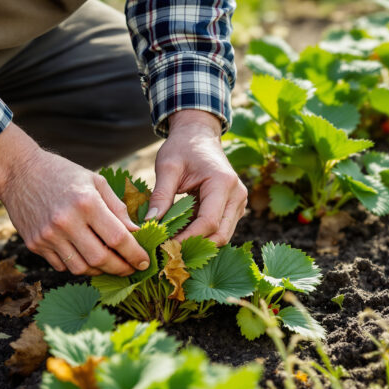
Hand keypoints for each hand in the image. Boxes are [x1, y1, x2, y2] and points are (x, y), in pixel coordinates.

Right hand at [0, 123, 149, 275]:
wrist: (18, 172)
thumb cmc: (62, 174)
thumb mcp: (95, 181)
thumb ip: (117, 208)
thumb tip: (136, 232)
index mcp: (86, 203)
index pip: (118, 238)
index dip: (135, 254)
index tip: (144, 260)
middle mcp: (66, 222)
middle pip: (101, 259)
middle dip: (121, 268)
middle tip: (131, 269)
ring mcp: (48, 236)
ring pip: (81, 268)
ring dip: (100, 271)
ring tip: (109, 264)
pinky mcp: (35, 244)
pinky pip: (62, 266)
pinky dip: (77, 266)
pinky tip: (85, 256)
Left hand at [145, 110, 247, 244]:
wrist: (199, 135)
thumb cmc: (183, 147)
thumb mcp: (167, 167)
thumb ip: (160, 195)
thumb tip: (150, 223)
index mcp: (223, 183)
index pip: (208, 222)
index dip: (187, 238)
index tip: (165, 246)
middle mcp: (237, 195)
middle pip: (220, 235)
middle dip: (194, 246)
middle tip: (168, 253)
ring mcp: (238, 203)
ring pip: (222, 236)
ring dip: (198, 243)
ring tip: (172, 246)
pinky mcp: (233, 207)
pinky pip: (220, 229)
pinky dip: (201, 235)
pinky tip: (180, 236)